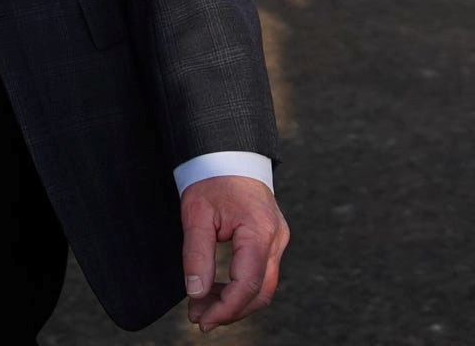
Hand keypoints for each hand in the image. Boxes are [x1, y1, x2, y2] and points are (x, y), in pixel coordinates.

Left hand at [180, 175, 286, 331]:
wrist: (228, 154)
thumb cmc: (211, 179)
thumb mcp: (196, 216)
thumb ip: (197, 255)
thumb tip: (196, 293)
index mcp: (259, 232)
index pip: (248, 284)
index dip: (226, 308)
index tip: (202, 320)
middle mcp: (276, 239)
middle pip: (261, 292)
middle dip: (231, 311)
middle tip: (199, 319)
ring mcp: (278, 240)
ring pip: (263, 286)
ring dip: (235, 302)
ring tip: (202, 307)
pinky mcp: (272, 240)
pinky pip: (261, 273)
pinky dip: (240, 288)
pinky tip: (216, 292)